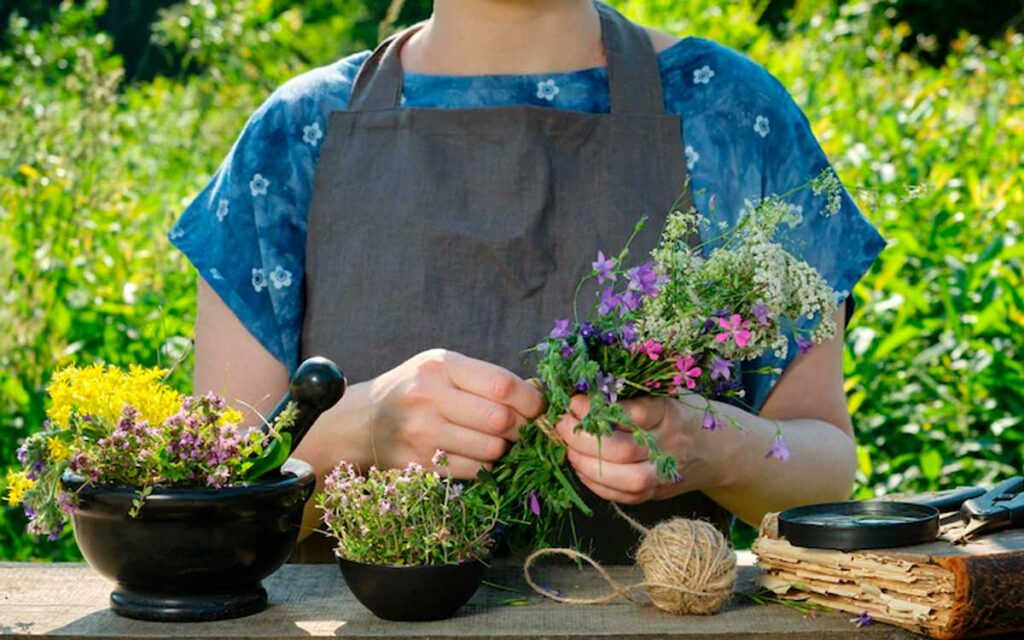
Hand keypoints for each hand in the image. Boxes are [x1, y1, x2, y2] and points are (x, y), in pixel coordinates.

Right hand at [368, 349, 545, 478]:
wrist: (364, 422)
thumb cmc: (417, 389)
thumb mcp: (445, 368)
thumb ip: (488, 377)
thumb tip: (540, 391)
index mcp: (441, 366)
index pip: (502, 385)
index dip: (531, 401)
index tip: (539, 408)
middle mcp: (429, 397)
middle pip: (501, 420)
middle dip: (523, 428)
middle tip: (524, 428)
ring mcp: (422, 434)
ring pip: (491, 450)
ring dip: (505, 449)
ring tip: (499, 440)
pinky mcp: (421, 464)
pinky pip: (475, 471)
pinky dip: (486, 465)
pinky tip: (478, 454)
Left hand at [556, 394, 708, 503]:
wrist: (717, 450)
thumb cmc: (681, 413)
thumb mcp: (663, 394)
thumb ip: (630, 394)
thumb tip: (582, 392)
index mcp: (670, 413)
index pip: (632, 414)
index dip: (597, 410)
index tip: (574, 402)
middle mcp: (669, 445)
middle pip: (623, 449)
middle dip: (584, 439)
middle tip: (563, 425)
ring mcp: (664, 474)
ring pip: (623, 478)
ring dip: (586, 464)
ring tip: (569, 449)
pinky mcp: (656, 494)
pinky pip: (622, 496)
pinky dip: (595, 483)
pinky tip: (581, 467)